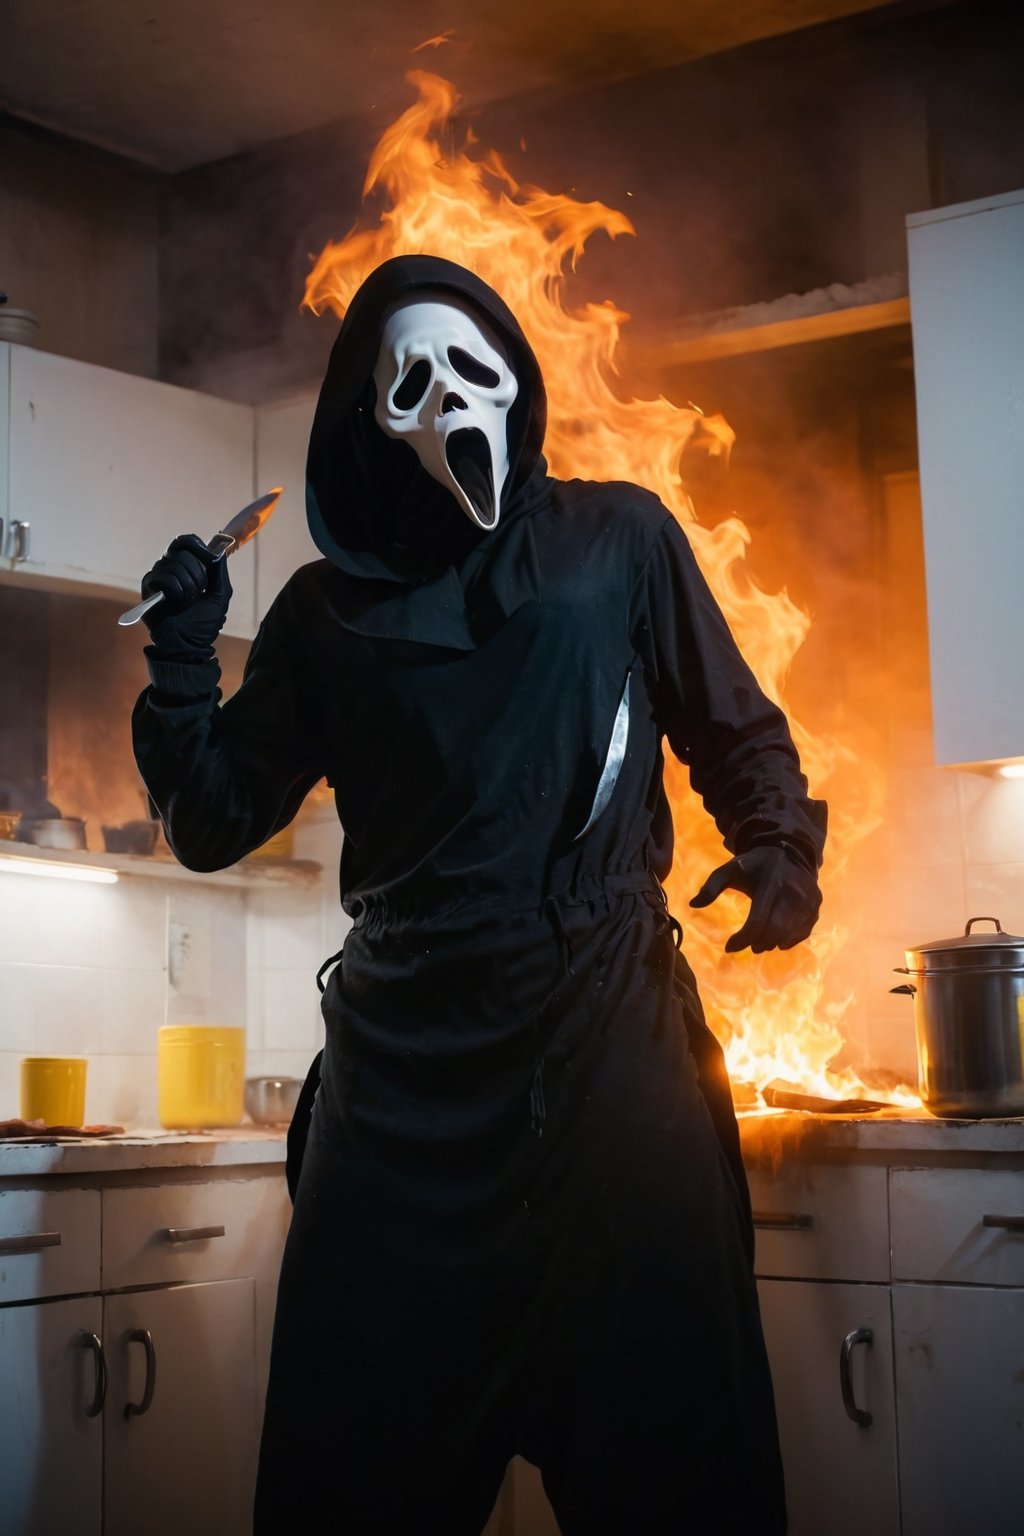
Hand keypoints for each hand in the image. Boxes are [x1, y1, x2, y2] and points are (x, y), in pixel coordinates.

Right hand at [140, 534, 231, 653]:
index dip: (199, 546)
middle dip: (198, 572)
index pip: (186, 541)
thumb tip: (217, 551)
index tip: (211, 560)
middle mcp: (170, 567)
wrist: (188, 645)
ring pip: (174, 563)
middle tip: (200, 592)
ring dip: (189, 586)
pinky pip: (163, 576)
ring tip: (188, 603)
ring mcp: (157, 576)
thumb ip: (219, 572)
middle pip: (181, 549)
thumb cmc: (203, 623)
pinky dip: (176, 591)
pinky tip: (175, 605)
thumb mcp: (220, 595)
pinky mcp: (148, 587)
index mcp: (187, 566)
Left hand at [689, 846, 821, 953]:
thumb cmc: (754, 865)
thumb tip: (692, 905)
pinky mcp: (816, 906)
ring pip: (788, 936)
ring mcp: (808, 900)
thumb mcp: (730, 870)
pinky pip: (802, 933)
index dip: (742, 940)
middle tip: (748, 945)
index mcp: (769, 882)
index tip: (729, 947)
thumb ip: (711, 886)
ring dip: (771, 943)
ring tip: (760, 939)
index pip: (757, 922)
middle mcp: (792, 892)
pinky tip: (777, 935)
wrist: (789, 850)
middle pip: (774, 933)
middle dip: (757, 944)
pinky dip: (787, 939)